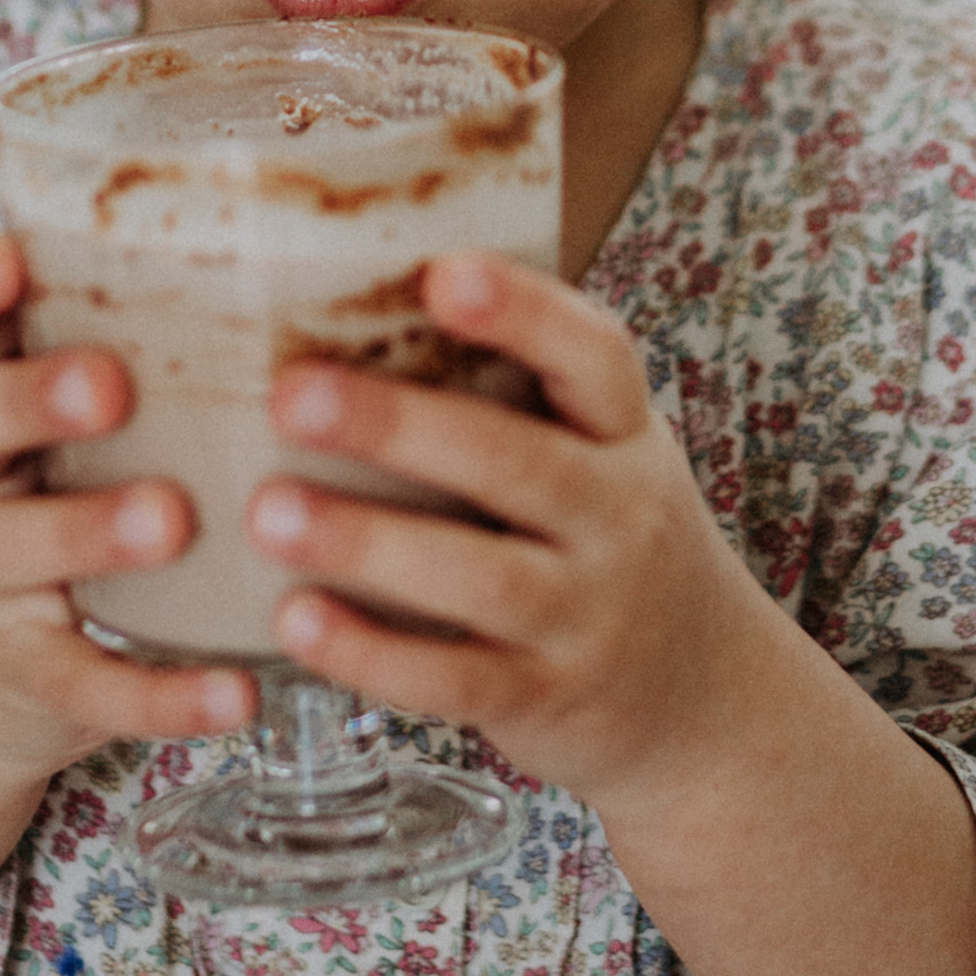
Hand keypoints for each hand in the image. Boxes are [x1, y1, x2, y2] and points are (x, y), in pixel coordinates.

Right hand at [0, 232, 255, 793]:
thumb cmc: (78, 497)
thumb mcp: (90, 420)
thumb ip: (171, 346)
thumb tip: (368, 252)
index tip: (10, 256)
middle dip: (29, 394)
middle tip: (109, 384)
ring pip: (10, 546)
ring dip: (89, 529)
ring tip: (171, 519)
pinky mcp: (29, 676)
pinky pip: (87, 685)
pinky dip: (161, 695)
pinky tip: (238, 694)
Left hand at [246, 249, 762, 815]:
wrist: (706, 700)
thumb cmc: (606, 536)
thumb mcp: (599, 455)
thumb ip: (512, 398)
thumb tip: (344, 305)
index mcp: (624, 434)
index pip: (594, 357)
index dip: (524, 312)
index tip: (442, 274)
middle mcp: (619, 518)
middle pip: (516, 463)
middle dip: (399, 428)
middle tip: (290, 395)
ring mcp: (587, 615)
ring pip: (480, 576)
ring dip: (367, 543)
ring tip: (269, 513)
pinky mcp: (545, 698)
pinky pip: (454, 677)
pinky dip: (370, 652)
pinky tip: (295, 620)